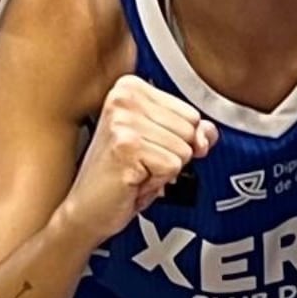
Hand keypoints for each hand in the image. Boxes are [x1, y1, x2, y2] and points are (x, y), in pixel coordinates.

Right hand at [63, 75, 212, 240]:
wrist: (88, 209)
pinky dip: (158, 181)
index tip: (148, 147)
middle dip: (172, 154)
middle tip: (141, 162)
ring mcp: (123, 121)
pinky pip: (173, 166)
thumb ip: (190, 132)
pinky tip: (134, 179)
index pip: (191, 113)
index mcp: (130, 88)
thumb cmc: (119, 176)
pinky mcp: (127, 146)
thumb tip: (208, 132)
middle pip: (190, 129)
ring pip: (184, 149)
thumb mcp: (160, 146)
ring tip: (137, 170)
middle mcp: (124, 98)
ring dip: (164, 169)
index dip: (177, 140)